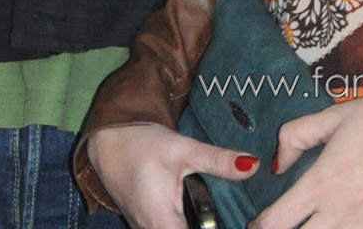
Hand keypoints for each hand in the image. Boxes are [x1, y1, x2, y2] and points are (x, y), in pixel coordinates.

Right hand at [85, 122, 259, 228]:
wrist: (108, 142)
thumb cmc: (142, 145)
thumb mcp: (182, 149)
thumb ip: (216, 161)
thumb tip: (253, 166)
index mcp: (163, 223)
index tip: (240, 223)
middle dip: (212, 227)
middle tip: (238, 216)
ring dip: (200, 225)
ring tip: (225, 214)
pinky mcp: (148, 225)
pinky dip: (188, 224)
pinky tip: (205, 215)